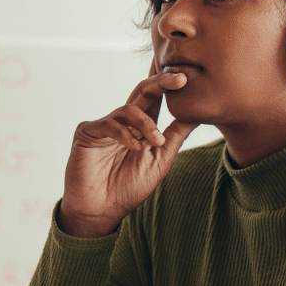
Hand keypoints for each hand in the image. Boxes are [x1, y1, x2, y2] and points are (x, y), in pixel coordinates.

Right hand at [59, 69, 198, 237]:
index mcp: (141, 126)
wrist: (101, 211)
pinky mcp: (87, 132)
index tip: (188, 74)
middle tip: (181, 78)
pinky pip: (109, 125)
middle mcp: (123, 121)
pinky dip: (125, 135)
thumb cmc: (129, 188)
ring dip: (146, 124)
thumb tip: (198, 112)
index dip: (168, 83)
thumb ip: (176, 135)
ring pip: (128, 109)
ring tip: (156, 142)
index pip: (156, 98)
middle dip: (161, 82)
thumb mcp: (161, 160)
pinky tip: (134, 148)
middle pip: (142, 91)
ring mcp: (104, 125)